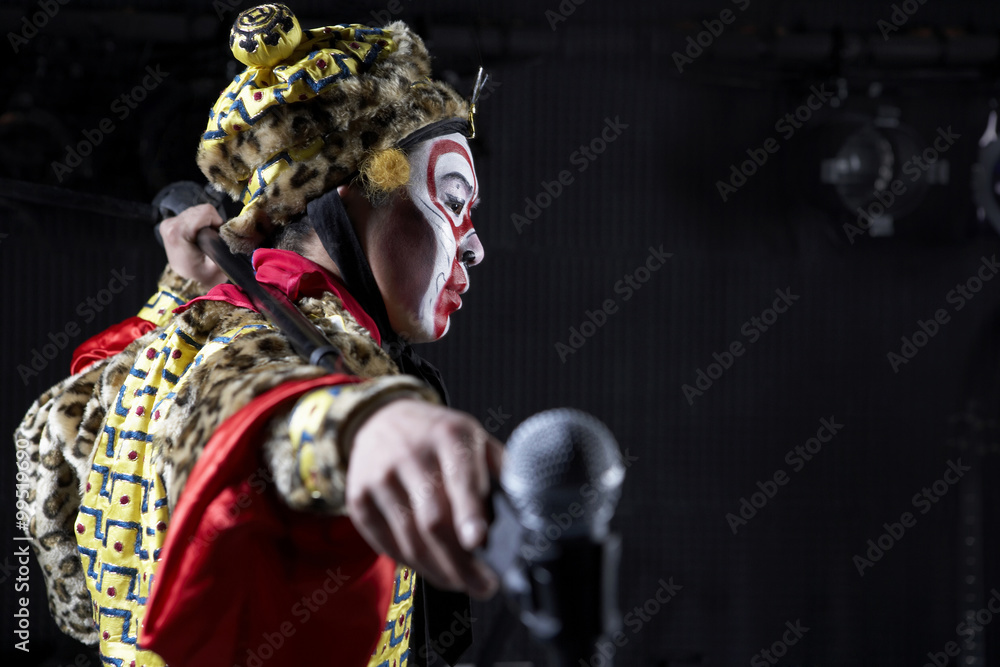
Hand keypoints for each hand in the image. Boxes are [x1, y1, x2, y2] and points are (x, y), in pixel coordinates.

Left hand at [160, 204, 226, 287]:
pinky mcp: (170, 223)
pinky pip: (192, 214)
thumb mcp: (217, 267)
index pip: (206, 212)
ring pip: (197, 210)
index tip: (215, 239)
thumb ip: (223, 249)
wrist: (188, 284)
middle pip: (201, 210)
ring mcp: (168, 224)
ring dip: (205, 223)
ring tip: (204, 240)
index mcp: (178, 233)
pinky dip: (199, 223)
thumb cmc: (202, 276)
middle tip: (210, 242)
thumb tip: (228, 233)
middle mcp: (170, 226)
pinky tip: (198, 237)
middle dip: (210, 224)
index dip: (216, 223)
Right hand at [345, 398, 503, 598]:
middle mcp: (410, 453)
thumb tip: (529, 512)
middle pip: (434, 520)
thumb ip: (500, 471)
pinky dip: (413, 565)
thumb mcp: (474, 438)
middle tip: (484, 585)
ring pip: (410, 540)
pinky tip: (432, 569)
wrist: (379, 418)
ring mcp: (379, 477)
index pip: (460, 478)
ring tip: (462, 583)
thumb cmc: (439, 436)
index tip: (479, 541)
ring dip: (439, 571)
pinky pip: (387, 545)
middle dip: (461, 562)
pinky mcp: (358, 499)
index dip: (469, 513)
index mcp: (449, 435)